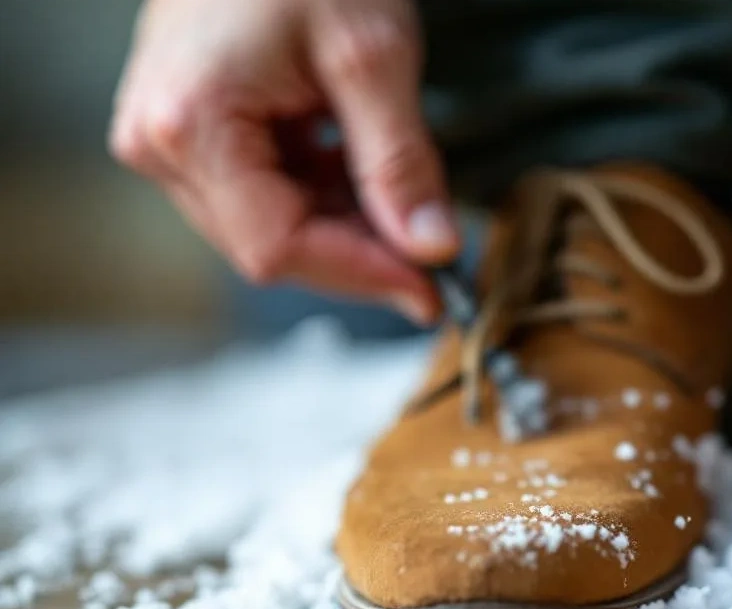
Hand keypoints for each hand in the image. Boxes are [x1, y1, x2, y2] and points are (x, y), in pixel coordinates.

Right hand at [109, 0, 453, 324]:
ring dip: (343, 225)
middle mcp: (159, 142)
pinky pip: (259, 190)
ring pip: (267, 223)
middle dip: (358, 253)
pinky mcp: (188, 126)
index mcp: (191, 126)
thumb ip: (400, 162)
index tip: (432, 291)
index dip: (362, 276)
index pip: (279, 247)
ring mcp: (167, 135)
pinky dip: (320, 193)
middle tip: (433, 254)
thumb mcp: (372, 56)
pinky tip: (359, 170)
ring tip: (401, 198)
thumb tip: (430, 248)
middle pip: (270, 244)